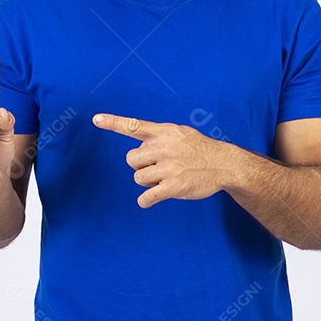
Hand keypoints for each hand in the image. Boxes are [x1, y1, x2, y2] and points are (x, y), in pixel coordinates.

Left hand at [92, 113, 237, 207]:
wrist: (224, 164)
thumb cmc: (199, 149)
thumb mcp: (180, 132)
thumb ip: (159, 135)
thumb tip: (140, 143)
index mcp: (164, 132)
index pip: (133, 126)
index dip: (113, 122)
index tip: (96, 119)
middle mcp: (164, 147)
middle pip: (131, 159)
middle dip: (140, 165)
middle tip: (156, 166)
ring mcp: (169, 168)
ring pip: (138, 178)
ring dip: (147, 182)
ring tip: (163, 178)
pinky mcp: (174, 187)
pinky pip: (147, 197)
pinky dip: (145, 200)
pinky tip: (151, 198)